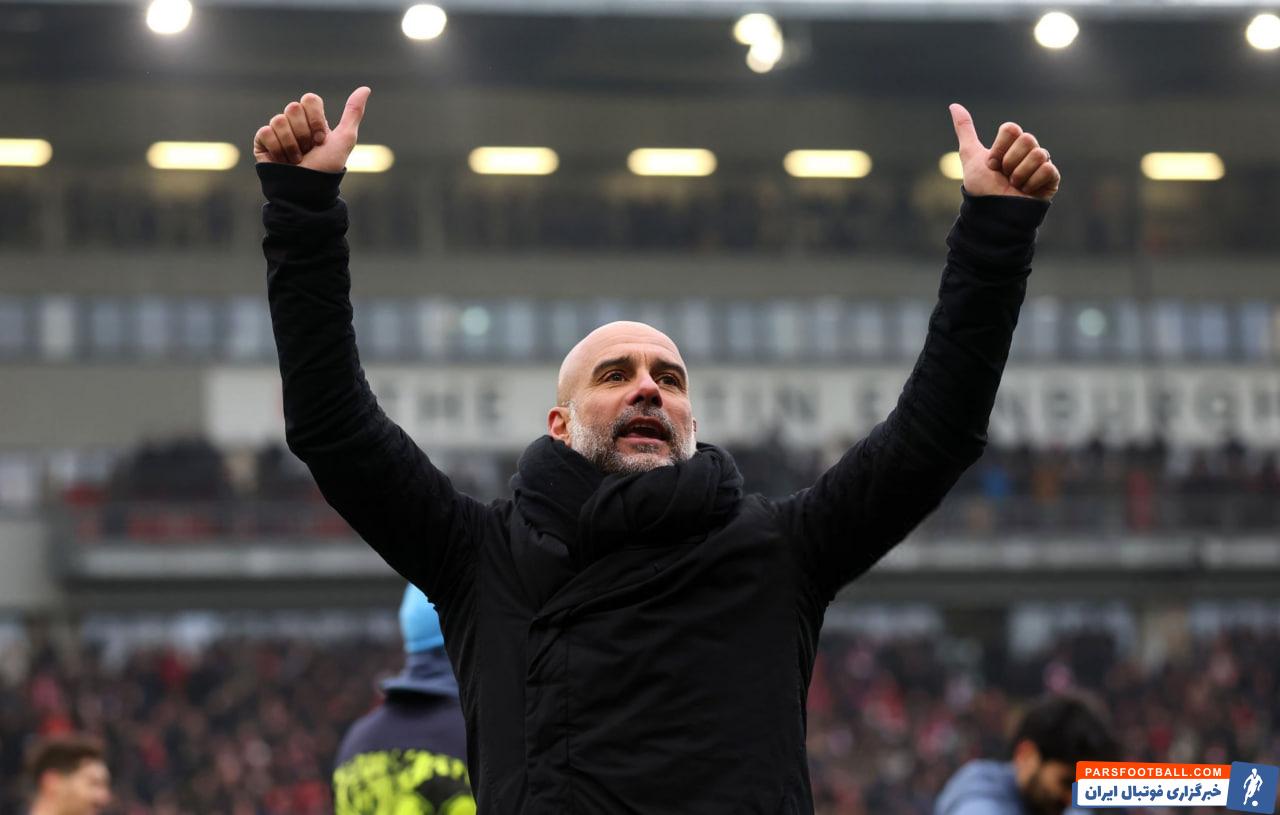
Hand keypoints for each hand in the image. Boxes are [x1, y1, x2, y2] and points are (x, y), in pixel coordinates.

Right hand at [253, 86, 370, 173]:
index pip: (310, 99)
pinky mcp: (262, 141)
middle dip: (304, 134)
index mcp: (312, 119)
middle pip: (294, 107)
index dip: (317, 120)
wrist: (308, 191)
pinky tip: (282, 161)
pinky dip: (277, 149)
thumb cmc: (327, 168)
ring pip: (279, 120)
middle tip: (308, 150)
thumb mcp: (345, 140)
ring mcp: (277, 130)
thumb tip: (365, 88)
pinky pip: (266, 132)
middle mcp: (294, 122)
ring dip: (292, 145)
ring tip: (297, 160)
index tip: (321, 140)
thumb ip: (353, 113)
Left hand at [949, 103, 1058, 200]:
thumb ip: (965, 130)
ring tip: (1013, 186)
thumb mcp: (970, 156)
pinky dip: (1032, 182)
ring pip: (1038, 153)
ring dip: (1019, 173)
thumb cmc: (981, 188)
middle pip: (1027, 139)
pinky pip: (1048, 168)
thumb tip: (953, 105)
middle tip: (1003, 175)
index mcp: (1012, 144)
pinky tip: (1025, 191)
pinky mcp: (1052, 178)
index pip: (1011, 129)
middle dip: (1009, 161)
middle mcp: (1028, 151)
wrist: (992, 214)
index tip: (991, 164)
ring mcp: (1041, 164)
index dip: (999, 147)